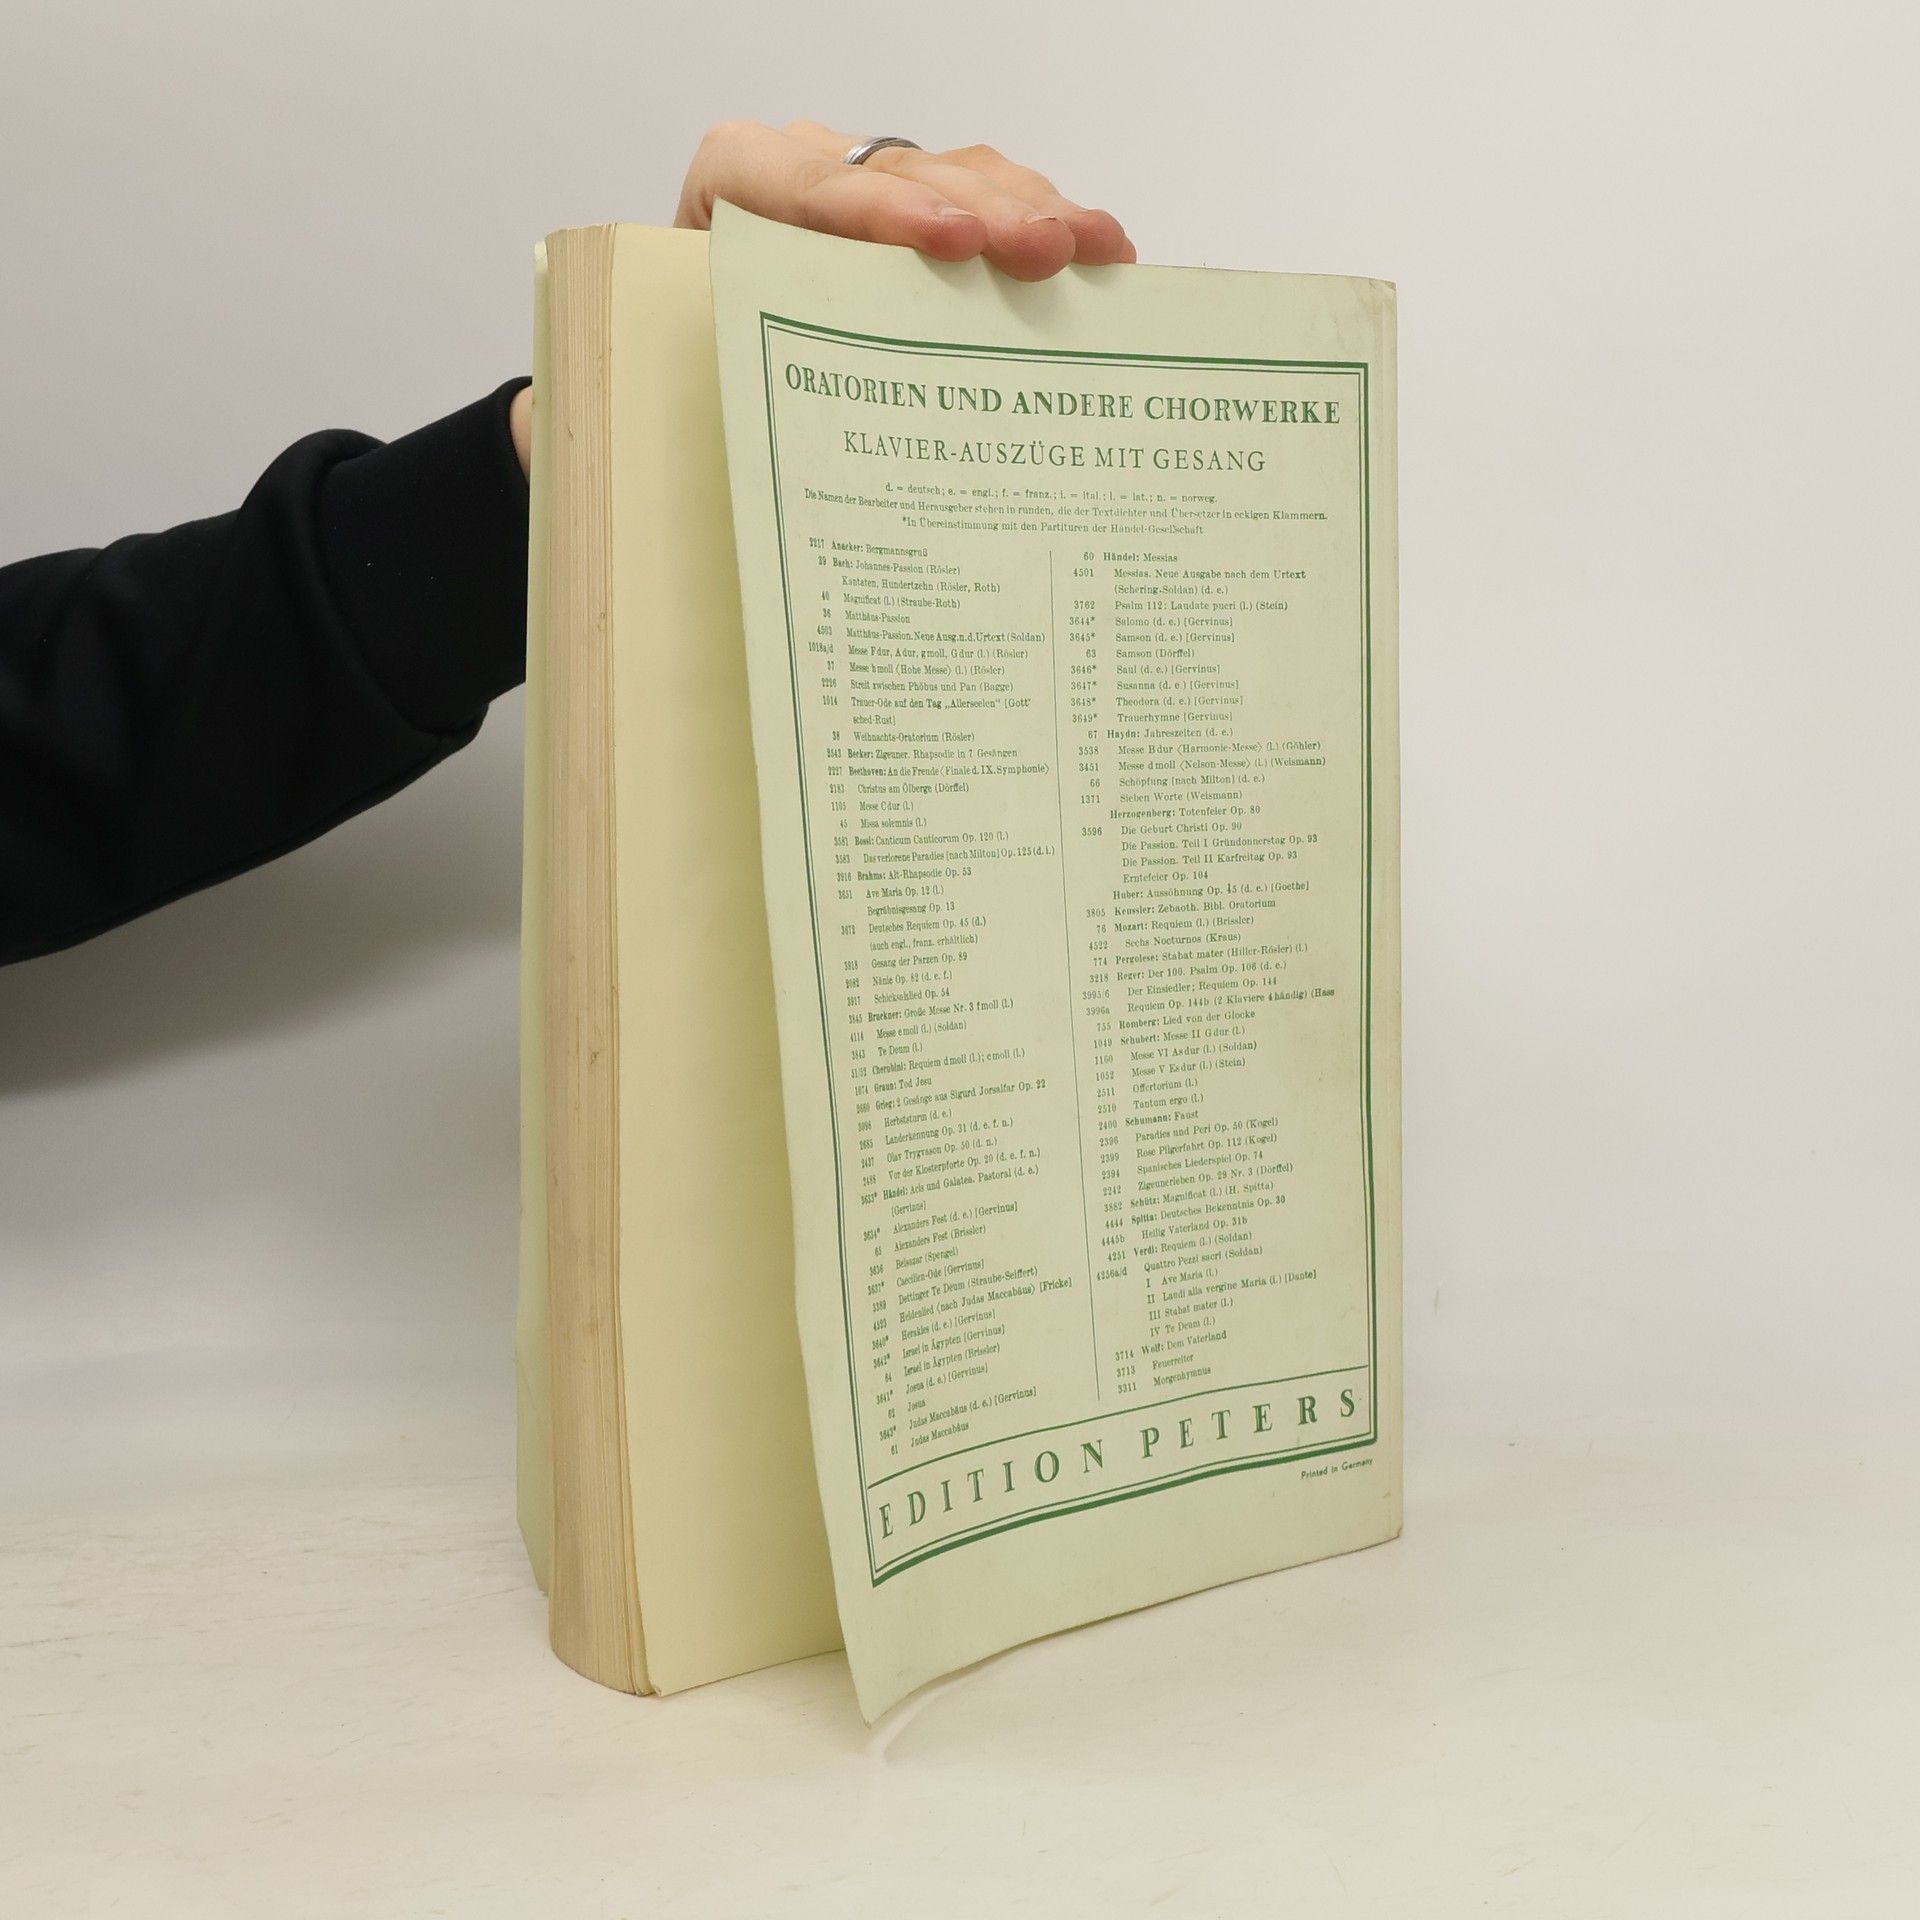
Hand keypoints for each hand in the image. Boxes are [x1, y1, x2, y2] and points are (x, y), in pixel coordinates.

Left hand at [510, 123, 1133, 472]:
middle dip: (976, 205)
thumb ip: (581, 410)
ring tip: (1099, 253)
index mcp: (704, 212)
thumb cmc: (639, 401)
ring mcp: (865, 217)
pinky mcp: (919, 256)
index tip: (935, 243)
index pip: (774, 174)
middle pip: (889, 171)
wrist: (660, 406)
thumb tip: (555, 438)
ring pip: (953, 179)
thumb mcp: (600, 404)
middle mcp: (791, 192)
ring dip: (1030, 212)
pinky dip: (1041, 235)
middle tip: (1047, 252)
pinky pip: (985, 220)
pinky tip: (1103, 261)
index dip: (862, 202)